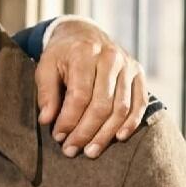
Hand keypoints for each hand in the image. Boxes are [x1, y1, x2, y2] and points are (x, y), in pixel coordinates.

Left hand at [35, 18, 146, 157]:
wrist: (84, 34)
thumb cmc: (62, 55)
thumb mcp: (45, 67)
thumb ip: (46, 93)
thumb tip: (46, 120)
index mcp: (84, 53)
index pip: (79, 95)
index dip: (69, 120)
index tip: (58, 137)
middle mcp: (110, 58)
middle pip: (101, 104)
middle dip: (85, 132)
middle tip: (71, 150)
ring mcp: (128, 66)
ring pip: (121, 107)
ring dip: (106, 134)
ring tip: (90, 152)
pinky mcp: (139, 74)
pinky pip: (140, 102)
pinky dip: (131, 123)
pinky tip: (118, 138)